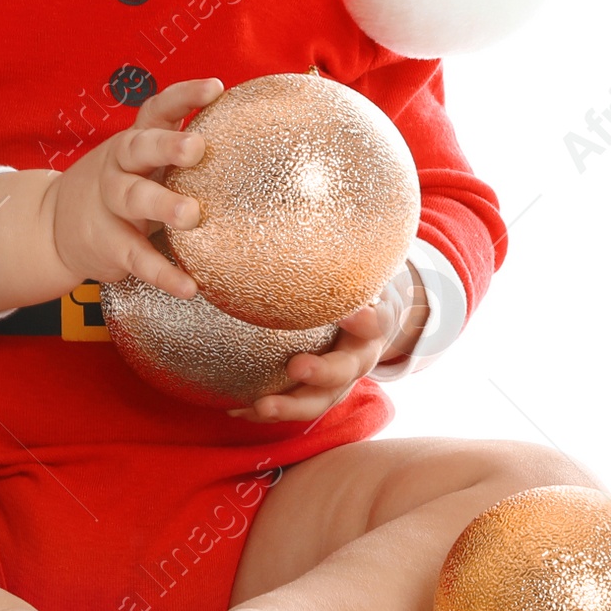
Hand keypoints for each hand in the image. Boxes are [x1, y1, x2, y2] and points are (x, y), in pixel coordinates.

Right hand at [44, 77, 225, 298]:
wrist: (52, 226)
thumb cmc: (121, 187)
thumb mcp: (144, 162)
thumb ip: (181, 152)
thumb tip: (254, 140)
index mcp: (136, 142)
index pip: (157, 110)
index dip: (184, 97)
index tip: (216, 88)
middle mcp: (120, 166)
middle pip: (140, 148)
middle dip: (167, 146)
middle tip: (197, 147)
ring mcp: (110, 204)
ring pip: (133, 198)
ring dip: (161, 204)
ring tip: (191, 215)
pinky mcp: (108, 244)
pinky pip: (136, 257)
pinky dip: (162, 272)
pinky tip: (189, 286)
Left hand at [225, 262, 428, 423]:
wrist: (371, 319)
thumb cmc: (353, 286)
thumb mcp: (358, 269)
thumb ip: (343, 251)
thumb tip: (309, 201)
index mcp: (374, 323)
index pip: (376, 321)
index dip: (365, 320)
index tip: (348, 314)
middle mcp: (361, 357)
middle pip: (346, 371)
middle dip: (322, 373)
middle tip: (296, 367)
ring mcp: (340, 382)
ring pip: (319, 401)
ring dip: (289, 407)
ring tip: (259, 407)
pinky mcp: (319, 395)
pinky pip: (292, 406)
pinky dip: (263, 409)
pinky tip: (234, 409)